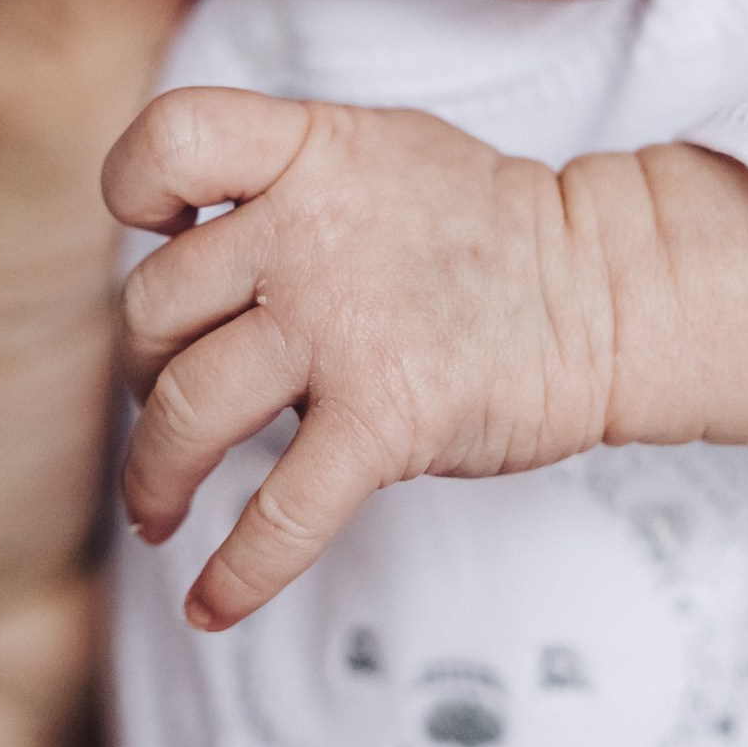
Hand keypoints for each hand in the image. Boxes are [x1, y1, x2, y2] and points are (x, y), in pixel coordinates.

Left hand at [108, 87, 747, 629]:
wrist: (612, 290)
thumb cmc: (484, 232)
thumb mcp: (377, 151)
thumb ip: (278, 180)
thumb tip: (177, 245)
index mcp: (309, 152)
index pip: (172, 141)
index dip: (134, 190)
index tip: (150, 236)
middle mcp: (310, 230)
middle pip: (156, 303)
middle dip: (145, 369)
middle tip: (171, 406)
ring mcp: (345, 324)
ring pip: (187, 410)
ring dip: (156, 477)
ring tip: (159, 511)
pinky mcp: (386, 418)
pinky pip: (281, 512)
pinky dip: (237, 573)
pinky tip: (213, 605)